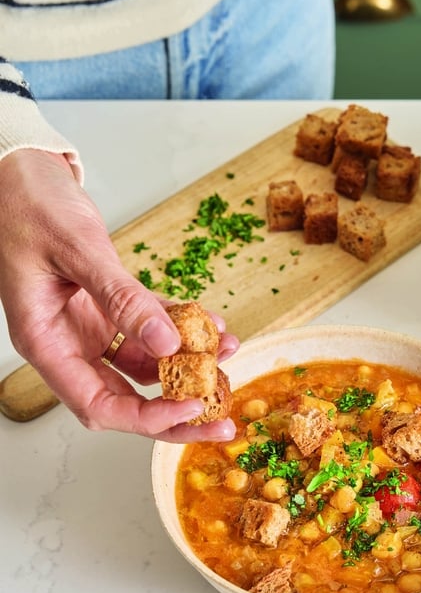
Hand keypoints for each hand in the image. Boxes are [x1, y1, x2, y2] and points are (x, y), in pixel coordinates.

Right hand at [0, 149, 238, 440]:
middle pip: (125, 398)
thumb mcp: (78, 250)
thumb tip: (166, 342)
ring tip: (226, 353)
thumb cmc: (28, 206)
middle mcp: (67, 343)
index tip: (191, 409)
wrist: (21, 174)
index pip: (98, 405)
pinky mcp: (104, 305)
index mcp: (46, 342)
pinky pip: (147, 327)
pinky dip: (179, 326)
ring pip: (142, 363)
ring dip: (186, 363)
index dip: (146, 417)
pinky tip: (209, 323)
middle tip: (222, 418)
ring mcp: (87, 326)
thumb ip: (121, 298)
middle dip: (176, 408)